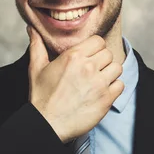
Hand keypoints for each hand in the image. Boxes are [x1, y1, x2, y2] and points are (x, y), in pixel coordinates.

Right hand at [26, 25, 124, 142]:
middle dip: (102, 60)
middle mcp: (88, 67)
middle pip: (108, 53)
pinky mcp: (106, 99)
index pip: (98, 40)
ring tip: (98, 80)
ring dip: (110, 73)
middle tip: (93, 70)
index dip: (95, 47)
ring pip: (117, 68)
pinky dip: (114, 88)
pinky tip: (102, 92)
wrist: (47, 124)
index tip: (90, 55)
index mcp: (73, 56)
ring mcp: (99, 83)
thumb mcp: (36, 68)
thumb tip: (32, 29)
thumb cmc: (41, 97)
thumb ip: (37, 45)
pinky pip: (120, 85)